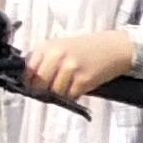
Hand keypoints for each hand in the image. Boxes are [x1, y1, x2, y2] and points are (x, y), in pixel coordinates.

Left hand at [22, 28, 137, 98]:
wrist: (114, 47)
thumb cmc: (85, 48)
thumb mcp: (60, 47)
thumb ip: (43, 60)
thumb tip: (27, 81)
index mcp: (48, 46)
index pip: (28, 70)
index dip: (30, 81)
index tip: (34, 86)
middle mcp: (57, 55)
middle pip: (39, 83)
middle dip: (42, 90)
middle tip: (50, 91)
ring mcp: (70, 68)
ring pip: (54, 92)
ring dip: (59, 94)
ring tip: (68, 87)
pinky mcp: (83, 80)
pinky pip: (69, 96)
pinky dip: (72, 95)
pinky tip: (78, 88)